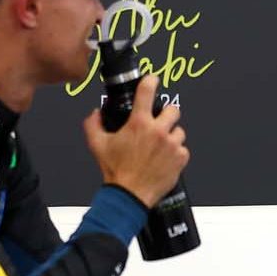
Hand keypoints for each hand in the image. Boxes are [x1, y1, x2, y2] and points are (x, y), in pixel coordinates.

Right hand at [82, 74, 188, 206]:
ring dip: (171, 136)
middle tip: (159, 122)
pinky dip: (175, 153)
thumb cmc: (115, 171)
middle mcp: (158, 131)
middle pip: (173, 109)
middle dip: (167, 114)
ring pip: (179, 131)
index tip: (152, 80)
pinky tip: (164, 159)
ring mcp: (172, 145)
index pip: (147, 91)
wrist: (129, 195)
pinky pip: (183, 149)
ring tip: (159, 147)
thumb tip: (95, 113)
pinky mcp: (180, 158)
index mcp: (139, 123)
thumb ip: (93, 124)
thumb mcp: (97, 145)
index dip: (151, 81)